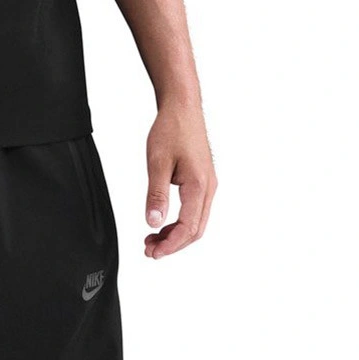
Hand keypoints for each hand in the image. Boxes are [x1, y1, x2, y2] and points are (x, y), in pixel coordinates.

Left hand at [143, 101, 216, 258]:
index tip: (153, 252)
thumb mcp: (157, 162)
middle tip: (149, 249)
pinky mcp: (203, 179)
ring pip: (197, 221)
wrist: (183, 106)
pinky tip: (164, 220)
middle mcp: (209, 188)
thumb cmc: (171, 129)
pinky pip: (196, 209)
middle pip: (195, 230)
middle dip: (173, 244)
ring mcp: (208, 184)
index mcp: (199, 186)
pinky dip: (181, 220)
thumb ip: (156, 194)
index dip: (170, 245)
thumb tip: (153, 223)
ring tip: (153, 238)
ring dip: (177, 234)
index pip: (188, 228)